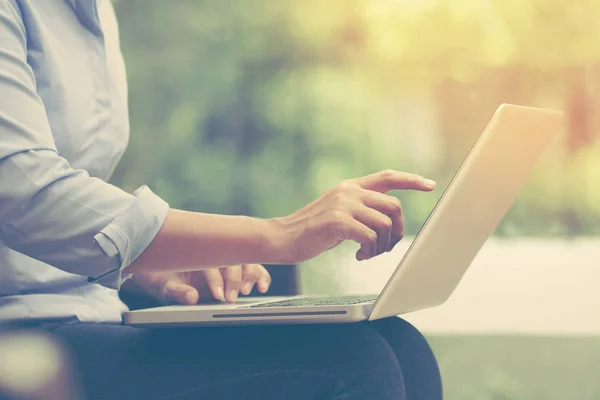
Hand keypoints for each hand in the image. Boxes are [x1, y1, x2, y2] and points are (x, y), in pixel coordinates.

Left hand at [128, 264, 271, 304]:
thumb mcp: (165, 288)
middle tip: (231, 298)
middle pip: (232, 260)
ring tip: (246, 291)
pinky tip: (262, 287)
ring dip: (249, 276)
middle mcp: (216, 254)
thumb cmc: (166, 280)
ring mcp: (229, 259)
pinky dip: (261, 276)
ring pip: (246, 261)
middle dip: (234, 280)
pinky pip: (255, 268)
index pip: (211, 263)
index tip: (218, 296)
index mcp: (197, 254)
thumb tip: (192, 298)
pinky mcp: (240, 266)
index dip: (216, 280)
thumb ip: (177, 292)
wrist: (165, 271)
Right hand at [275, 169, 434, 262]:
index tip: (430, 185)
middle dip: (398, 231)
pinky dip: (370, 251)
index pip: (387, 177)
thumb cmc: (311, 230)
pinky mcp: (338, 222)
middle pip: (394, 206)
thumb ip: (360, 210)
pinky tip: (359, 256)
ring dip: (383, 245)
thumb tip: (387, 220)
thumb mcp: (338, 213)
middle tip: (387, 246)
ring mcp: (343, 205)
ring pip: (385, 224)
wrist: (282, 238)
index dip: (411, 180)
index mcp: (350, 187)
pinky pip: (371, 237)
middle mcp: (349, 191)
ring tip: (369, 253)